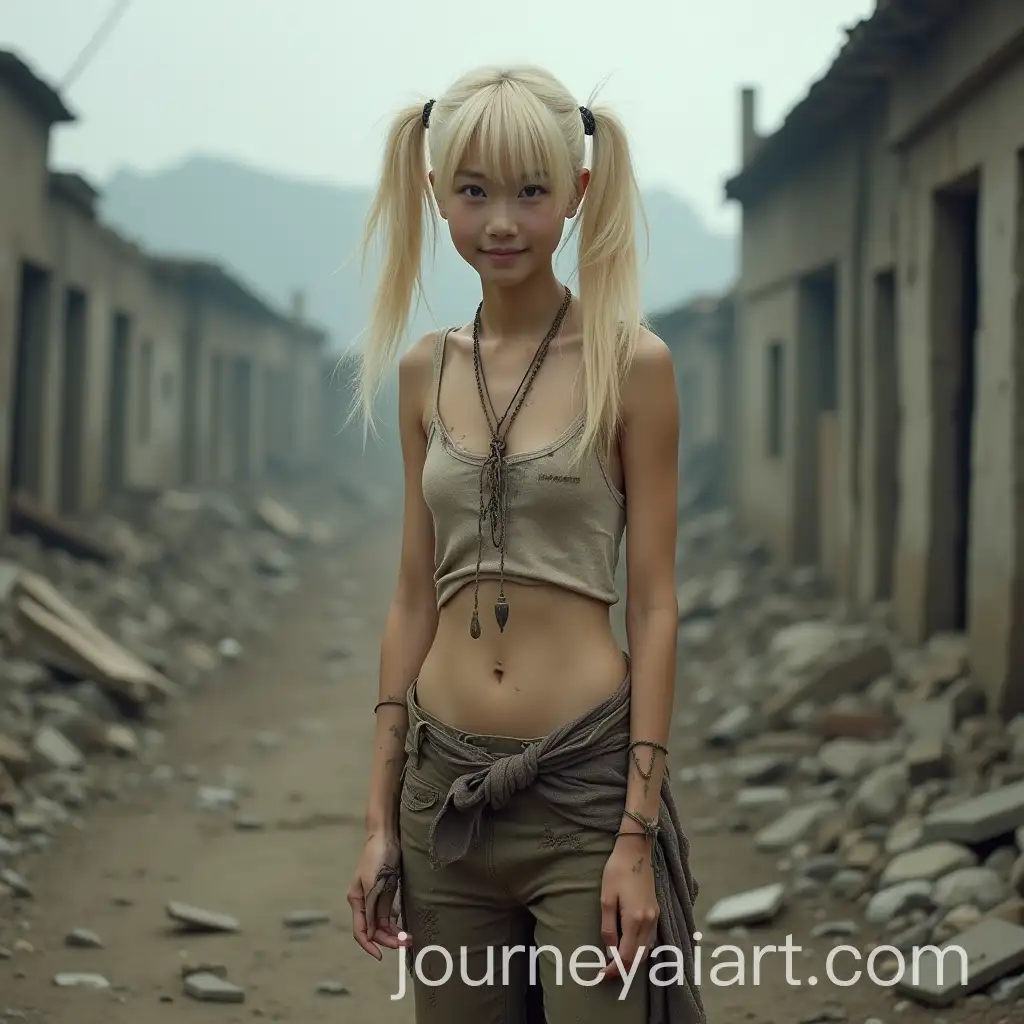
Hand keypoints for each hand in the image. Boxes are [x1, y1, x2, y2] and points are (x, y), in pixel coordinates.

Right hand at [347, 832, 408, 958]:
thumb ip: (371, 906)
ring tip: (408, 938)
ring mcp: (376, 898)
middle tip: (404, 943)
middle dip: (387, 940)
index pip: (360, 931)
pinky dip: (396, 924)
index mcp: (356, 901)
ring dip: (393, 933)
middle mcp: (364, 903)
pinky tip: (404, 928)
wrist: (386, 837)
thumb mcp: (371, 882)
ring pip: (383, 924)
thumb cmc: (375, 857)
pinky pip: (390, 915)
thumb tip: (370, 931)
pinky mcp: (387, 893)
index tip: (380, 956)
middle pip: (374, 930)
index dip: (369, 946)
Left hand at [599, 834, 658, 979]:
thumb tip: (609, 950)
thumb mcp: (606, 898)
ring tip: (616, 962)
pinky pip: (651, 939)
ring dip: (633, 960)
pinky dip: (641, 949)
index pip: (625, 956)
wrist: (636, 850)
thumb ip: (609, 927)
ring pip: (647, 950)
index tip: (601, 975)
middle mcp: (649, 921)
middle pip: (639, 957)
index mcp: (635, 919)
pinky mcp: (656, 910)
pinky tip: (630, 946)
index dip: (613, 969)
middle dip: (623, 969)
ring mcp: (655, 916)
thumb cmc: (617, 870)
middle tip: (606, 972)